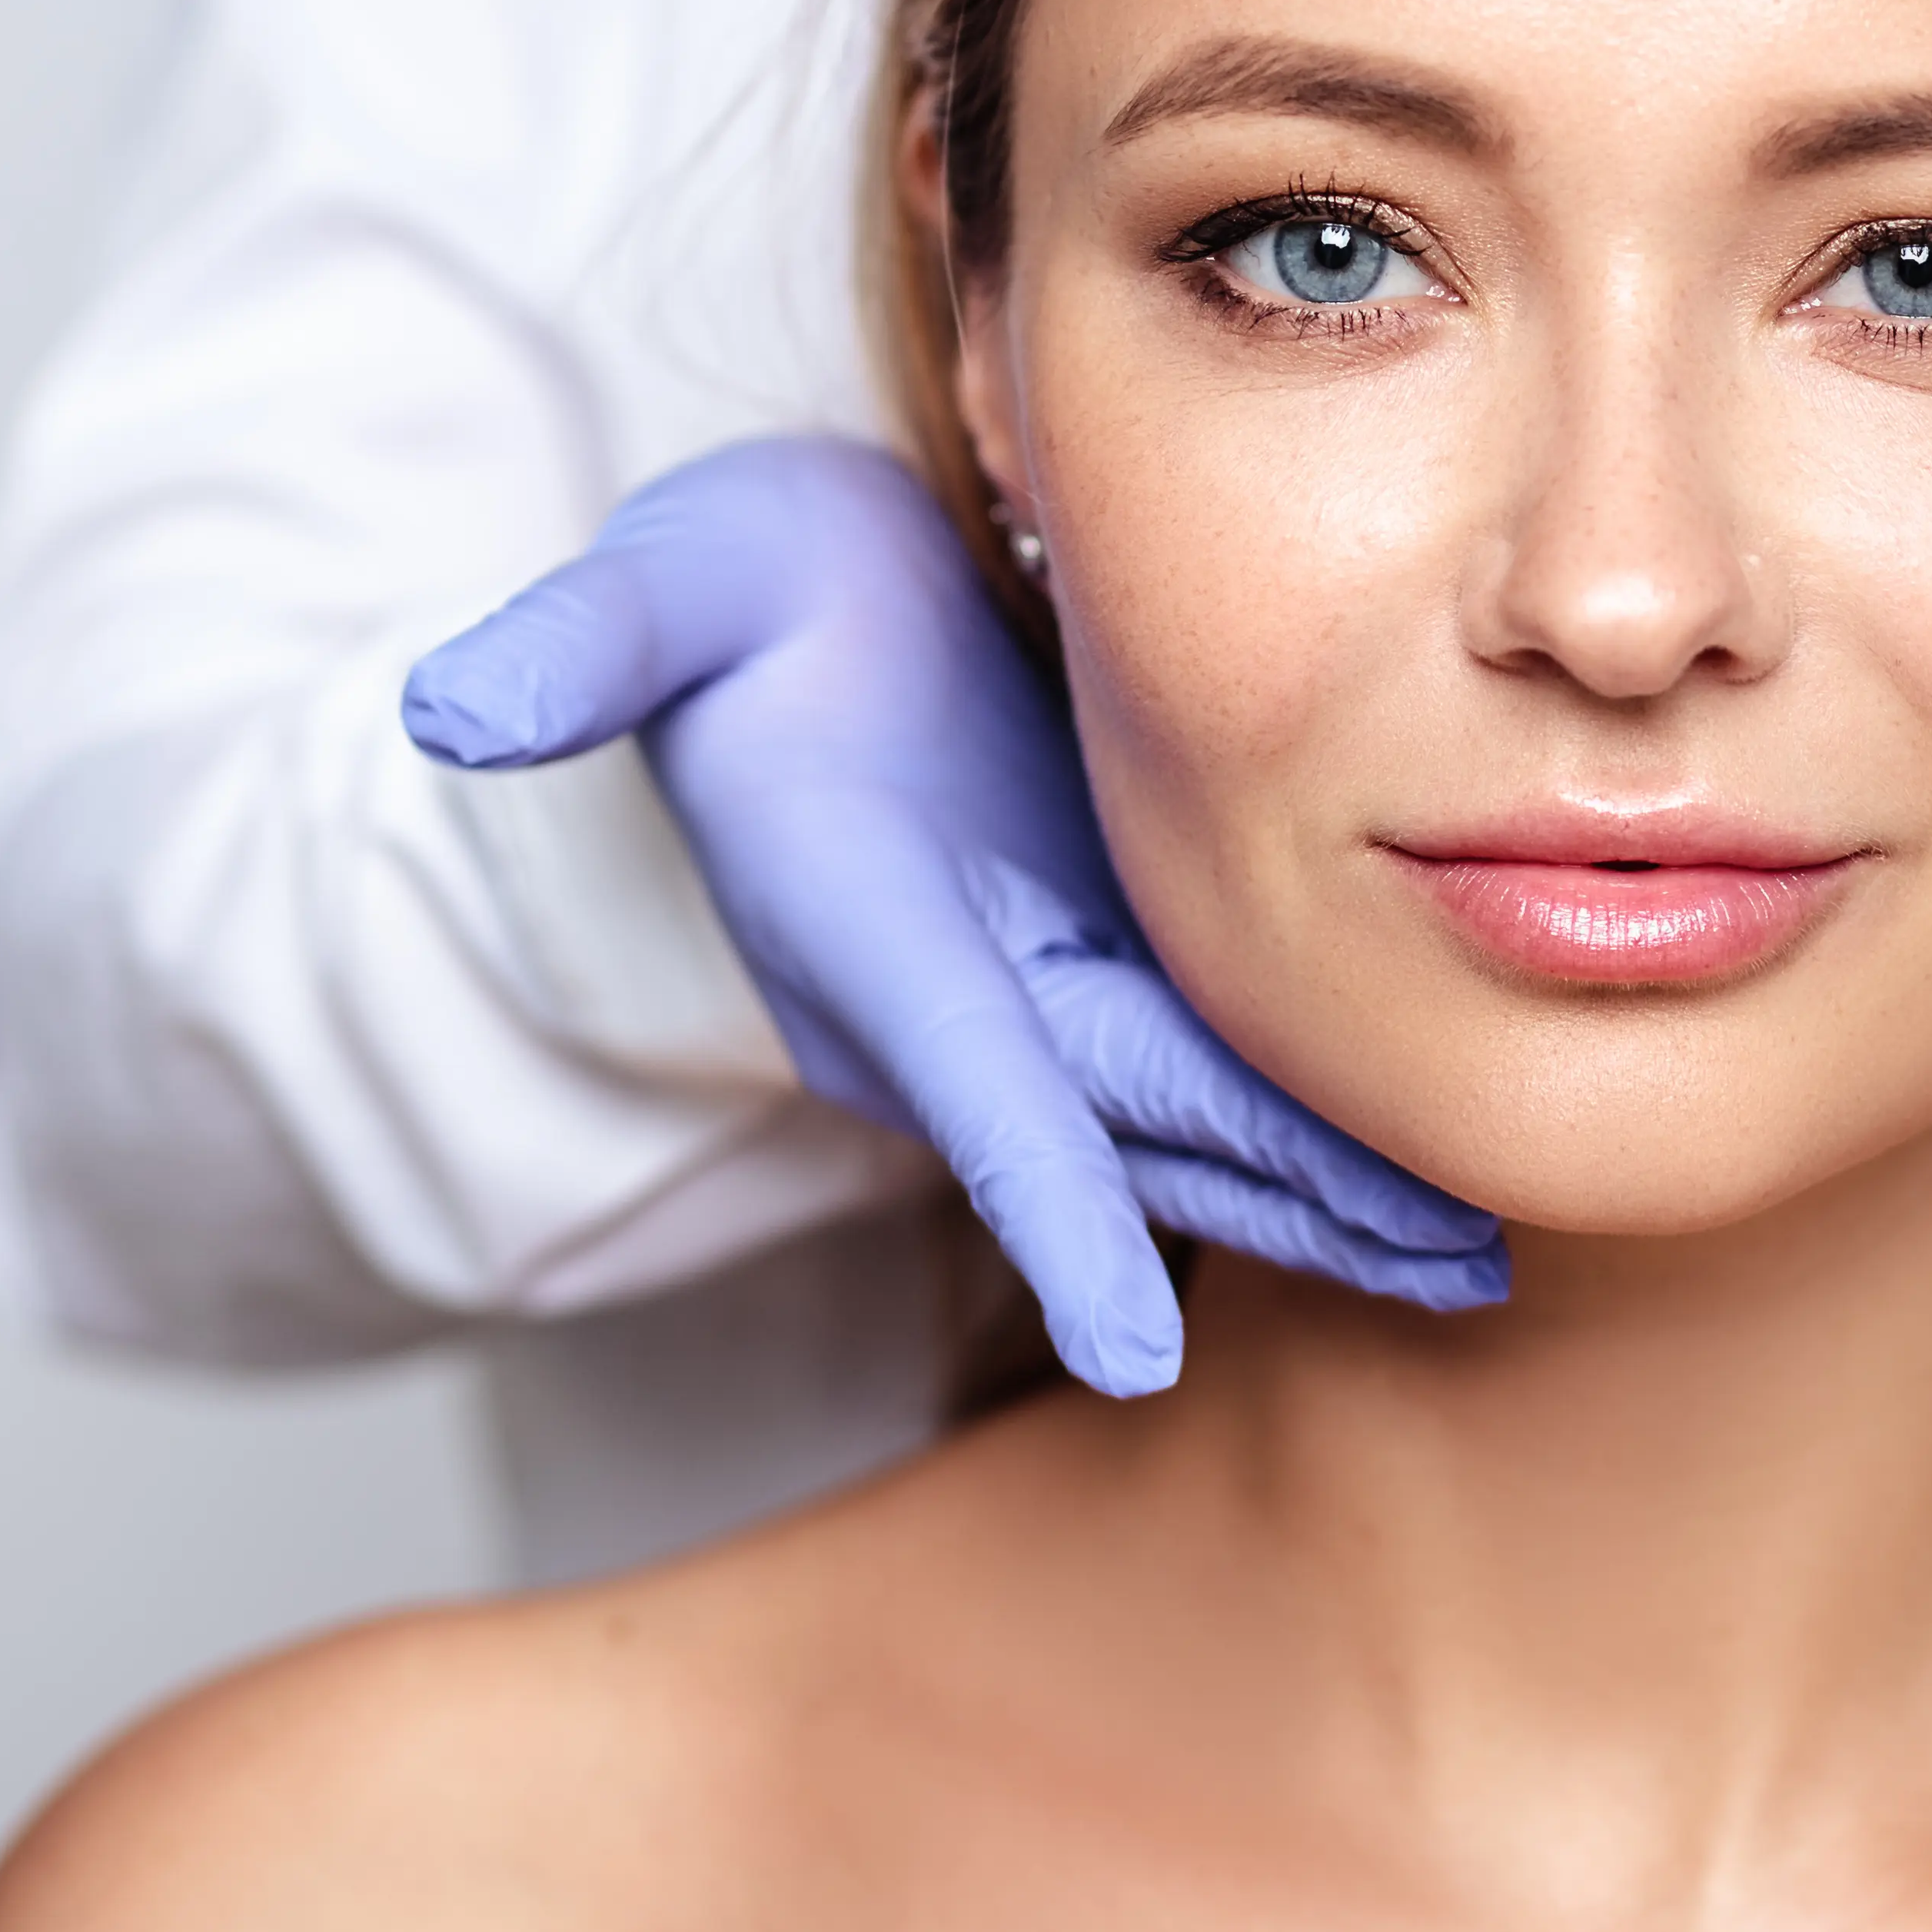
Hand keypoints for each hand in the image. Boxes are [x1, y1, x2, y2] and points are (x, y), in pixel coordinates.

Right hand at [400, 437, 1505, 1395]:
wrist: (786, 614)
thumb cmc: (737, 594)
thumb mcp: (663, 586)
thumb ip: (580, 645)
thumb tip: (457, 706)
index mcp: (866, 921)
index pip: (968, 1081)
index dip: (1049, 1210)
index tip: (1129, 1345)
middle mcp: (957, 992)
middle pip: (1137, 1125)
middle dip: (1281, 1202)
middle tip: (1441, 1280)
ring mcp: (1039, 983)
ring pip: (1200, 1114)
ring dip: (1332, 1185)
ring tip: (1474, 1259)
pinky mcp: (1105, 953)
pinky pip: (1227, 1061)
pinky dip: (1327, 1116)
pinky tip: (1437, 1162)